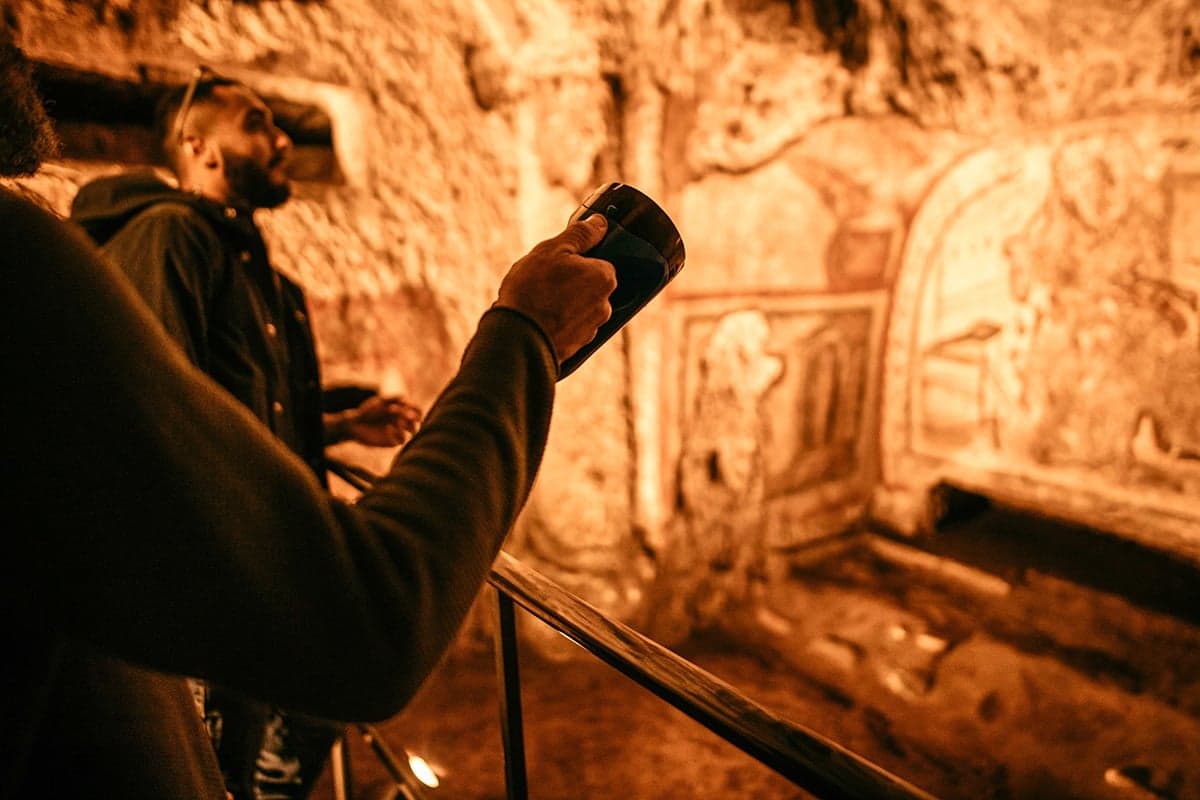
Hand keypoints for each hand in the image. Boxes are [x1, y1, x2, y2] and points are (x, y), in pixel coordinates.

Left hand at [326, 395, 422, 446]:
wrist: (355, 424)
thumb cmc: (367, 411)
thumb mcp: (378, 402)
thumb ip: (391, 399)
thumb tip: (404, 396)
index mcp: (401, 410)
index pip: (417, 410)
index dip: (417, 409)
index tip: (409, 406)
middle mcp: (402, 421)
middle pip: (417, 421)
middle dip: (414, 418)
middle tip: (407, 415)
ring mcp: (398, 432)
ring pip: (413, 431)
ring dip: (409, 426)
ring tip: (398, 422)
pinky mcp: (392, 441)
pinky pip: (401, 440)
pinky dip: (397, 433)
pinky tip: (388, 427)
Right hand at [493, 214, 615, 362]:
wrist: (516, 338)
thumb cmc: (532, 290)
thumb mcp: (552, 250)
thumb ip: (580, 235)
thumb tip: (600, 223)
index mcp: (604, 278)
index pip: (598, 263)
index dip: (576, 261)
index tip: (557, 263)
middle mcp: (604, 306)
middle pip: (589, 287)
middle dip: (570, 284)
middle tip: (543, 282)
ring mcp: (591, 330)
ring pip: (578, 309)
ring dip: (563, 305)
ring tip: (537, 303)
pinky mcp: (576, 348)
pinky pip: (568, 329)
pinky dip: (556, 324)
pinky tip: (538, 320)